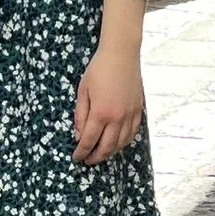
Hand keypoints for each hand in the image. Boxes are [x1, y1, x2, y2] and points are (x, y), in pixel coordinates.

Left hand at [73, 31, 145, 164]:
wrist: (121, 54)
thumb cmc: (98, 70)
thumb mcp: (83, 91)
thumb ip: (81, 115)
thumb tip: (79, 136)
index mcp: (101, 113)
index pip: (89, 140)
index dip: (82, 152)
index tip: (76, 157)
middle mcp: (117, 118)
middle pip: (106, 147)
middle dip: (95, 157)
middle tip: (87, 161)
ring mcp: (130, 115)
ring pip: (121, 143)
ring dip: (110, 152)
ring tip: (101, 154)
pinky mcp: (138, 110)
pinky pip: (132, 134)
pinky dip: (124, 143)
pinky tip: (117, 143)